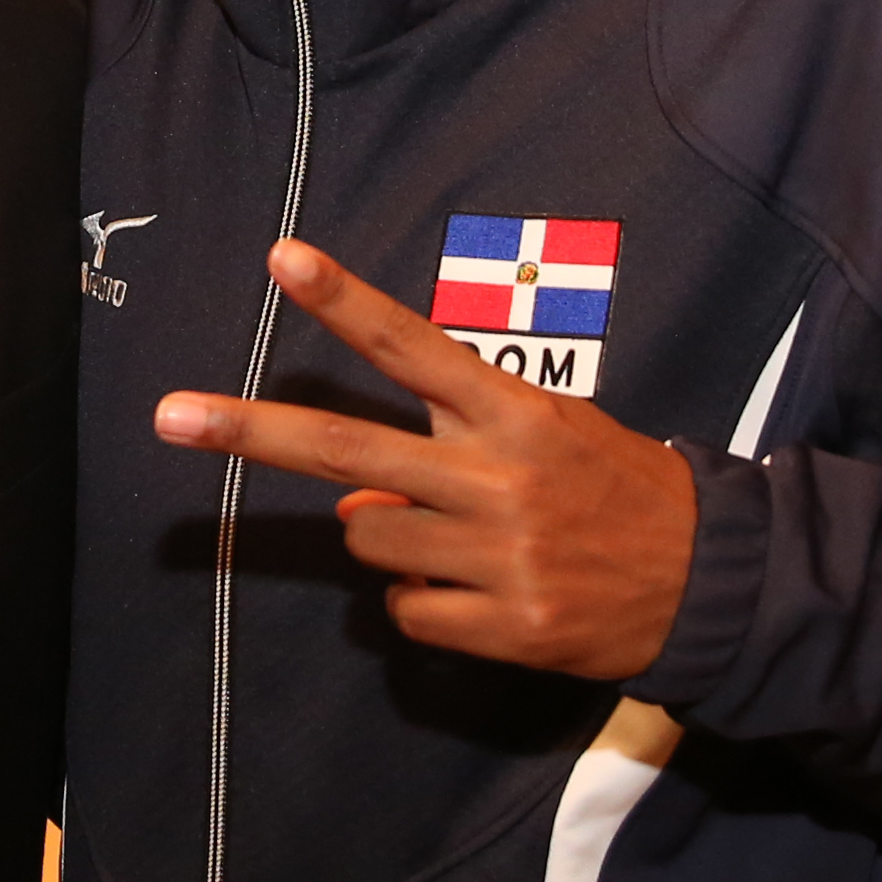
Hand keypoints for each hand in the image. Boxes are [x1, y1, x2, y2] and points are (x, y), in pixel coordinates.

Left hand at [153, 237, 699, 679]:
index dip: (344, 301)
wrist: (711, 579)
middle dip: (248, 431)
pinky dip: (424, 604)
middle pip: (346, 449)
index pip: (412, 345)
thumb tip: (358, 500)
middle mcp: (497, 474)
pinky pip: (407, 611)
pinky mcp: (506, 623)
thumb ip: (450, 448)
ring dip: (389, 540)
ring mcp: (500, 552)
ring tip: (464, 540)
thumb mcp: (547, 435)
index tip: (282, 257)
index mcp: (513, 411)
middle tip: (170, 416)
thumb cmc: (614, 489)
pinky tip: (483, 594)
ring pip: (370, 540)